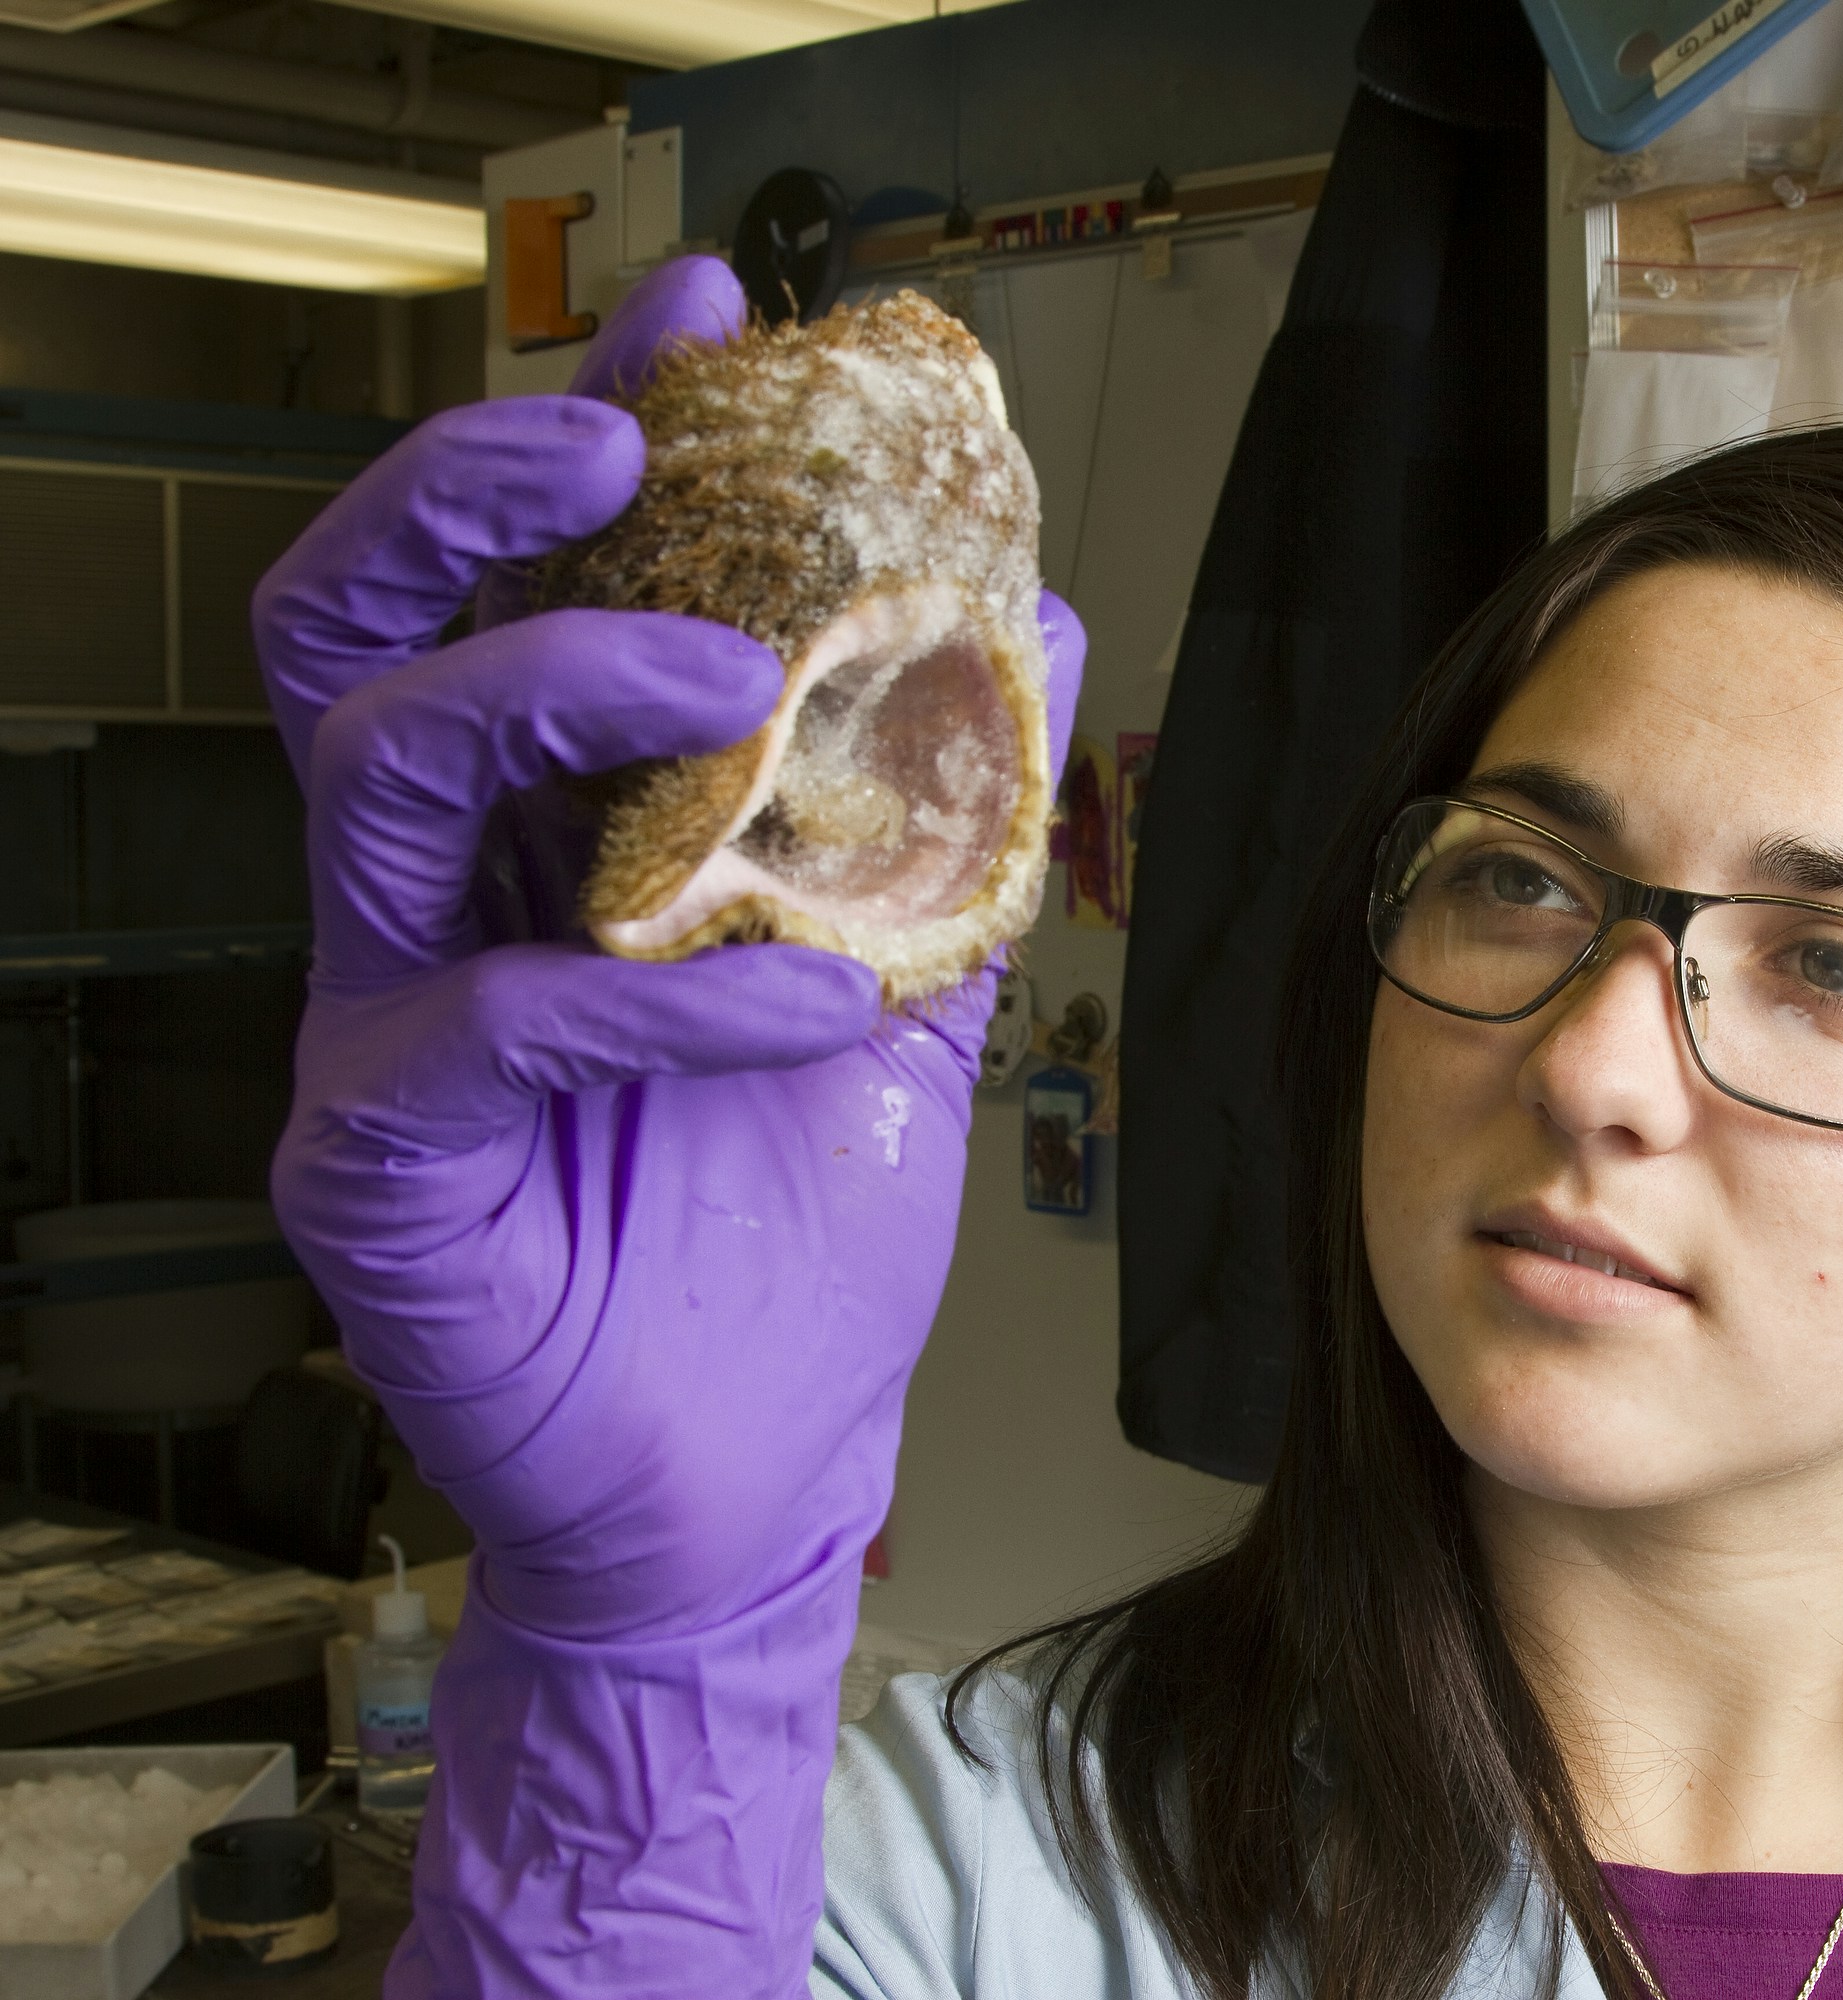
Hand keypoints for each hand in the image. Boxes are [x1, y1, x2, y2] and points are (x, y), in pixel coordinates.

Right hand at [258, 256, 1083, 1992]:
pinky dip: (660, 982)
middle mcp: (438, 903)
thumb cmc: (788, 1248)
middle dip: (473, 495)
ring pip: (371, 766)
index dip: (583, 438)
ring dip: (552, 681)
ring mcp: (381, 1022)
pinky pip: (478, 1017)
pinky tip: (808, 995)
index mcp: (547, 842)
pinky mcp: (376, 1163)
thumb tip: (1042, 618)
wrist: (755, 1476)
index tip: (699, 319)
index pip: (515, 591)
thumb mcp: (905, 996)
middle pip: (361, 626)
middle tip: (611, 428)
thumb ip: (953, 818)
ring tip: (730, 671)